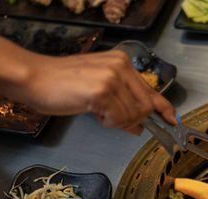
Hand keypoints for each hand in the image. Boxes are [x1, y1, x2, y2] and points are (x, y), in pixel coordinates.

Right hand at [23, 50, 175, 133]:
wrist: (34, 79)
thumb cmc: (62, 84)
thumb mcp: (99, 90)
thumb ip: (123, 103)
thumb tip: (140, 126)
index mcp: (122, 62)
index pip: (150, 89)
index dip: (163, 108)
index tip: (173, 120)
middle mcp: (120, 66)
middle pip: (144, 107)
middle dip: (132, 120)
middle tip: (109, 118)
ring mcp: (112, 78)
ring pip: (132, 115)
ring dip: (116, 122)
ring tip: (95, 110)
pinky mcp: (101, 92)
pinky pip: (117, 119)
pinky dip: (107, 122)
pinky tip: (92, 111)